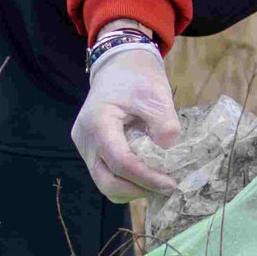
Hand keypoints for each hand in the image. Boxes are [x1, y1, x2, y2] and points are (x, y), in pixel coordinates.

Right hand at [72, 39, 180, 201]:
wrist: (119, 66)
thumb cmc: (136, 77)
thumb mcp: (156, 95)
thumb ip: (164, 125)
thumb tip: (169, 154)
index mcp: (98, 122)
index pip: (120, 162)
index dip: (146, 178)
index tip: (171, 184)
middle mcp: (85, 139)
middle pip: (106, 181)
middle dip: (137, 189)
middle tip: (165, 186)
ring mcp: (85, 146)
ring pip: (105, 182)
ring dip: (132, 188)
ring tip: (156, 181)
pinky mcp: (90, 150)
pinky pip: (106, 174)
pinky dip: (126, 181)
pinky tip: (145, 174)